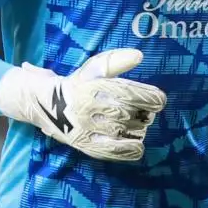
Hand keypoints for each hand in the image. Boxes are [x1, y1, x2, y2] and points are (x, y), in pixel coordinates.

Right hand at [0, 49, 167, 161]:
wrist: (47, 105)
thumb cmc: (79, 84)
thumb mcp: (94, 68)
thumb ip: (116, 61)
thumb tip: (139, 56)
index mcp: (92, 87)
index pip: (127, 93)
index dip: (148, 97)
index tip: (160, 100)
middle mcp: (88, 108)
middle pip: (127, 114)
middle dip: (143, 114)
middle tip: (147, 113)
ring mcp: (86, 129)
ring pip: (121, 132)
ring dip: (138, 129)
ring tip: (140, 125)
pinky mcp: (85, 146)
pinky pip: (111, 151)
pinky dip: (128, 150)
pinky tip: (138, 146)